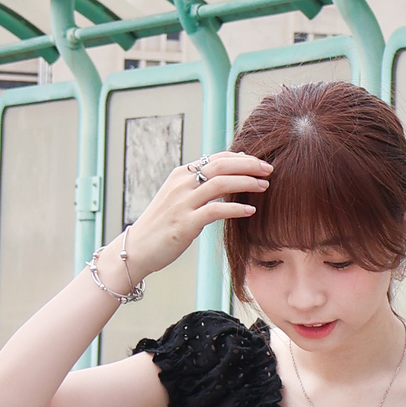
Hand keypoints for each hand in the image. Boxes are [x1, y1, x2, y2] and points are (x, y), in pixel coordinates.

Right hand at [122, 150, 269, 278]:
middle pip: (221, 165)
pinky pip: (216, 210)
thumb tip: (228, 175)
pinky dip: (236, 209)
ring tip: (264, 187)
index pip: (216, 158)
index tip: (259, 163)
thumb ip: (199, 186)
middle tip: (269, 170)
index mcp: (180, 175)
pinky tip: (250, 211)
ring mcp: (182, 203)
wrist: (136, 249)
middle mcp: (181, 184)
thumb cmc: (161, 225)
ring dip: (246, 183)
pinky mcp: (185, 224)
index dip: (241, 158)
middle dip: (249, 165)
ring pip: (221, 183)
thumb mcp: (178, 199)